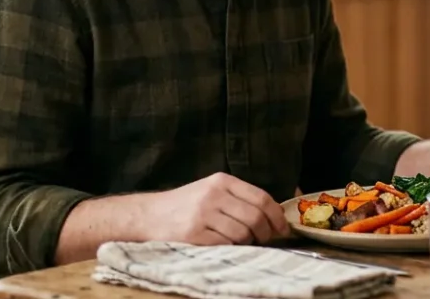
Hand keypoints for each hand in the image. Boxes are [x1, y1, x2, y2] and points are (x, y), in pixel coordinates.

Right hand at [139, 172, 288, 245]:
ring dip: (246, 242)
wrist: (147, 215)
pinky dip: (229, 249)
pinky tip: (223, 246)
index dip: (276, 216)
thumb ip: (238, 198)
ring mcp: (202, 215)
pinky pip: (224, 245)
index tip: (282, 228)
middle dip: (265, 233)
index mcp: (222, 181)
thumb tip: (274, 215)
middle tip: (264, 240)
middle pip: (255, 217)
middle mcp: (213, 195)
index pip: (261, 197)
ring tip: (240, 242)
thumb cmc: (184, 205)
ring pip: (242, 233)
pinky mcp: (192, 234)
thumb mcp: (211, 190)